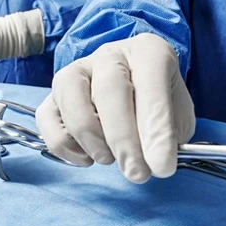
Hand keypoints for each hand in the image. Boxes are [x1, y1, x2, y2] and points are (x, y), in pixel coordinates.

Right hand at [36, 34, 195, 182]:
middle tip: (137, 173)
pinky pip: (47, 118)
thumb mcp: (178, 117)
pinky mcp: (52, 95)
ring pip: (72, 100)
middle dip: (123, 139)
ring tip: (110, 159)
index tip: (162, 166)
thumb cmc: (158, 106)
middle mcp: (110, 55)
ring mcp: (76, 71)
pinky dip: (64, 145)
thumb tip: (156, 162)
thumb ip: (169, 134)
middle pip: (109, 89)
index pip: (151, 85)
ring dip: (91, 139)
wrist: (134, 96)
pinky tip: (87, 157)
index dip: (156, 129)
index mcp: (148, 52)